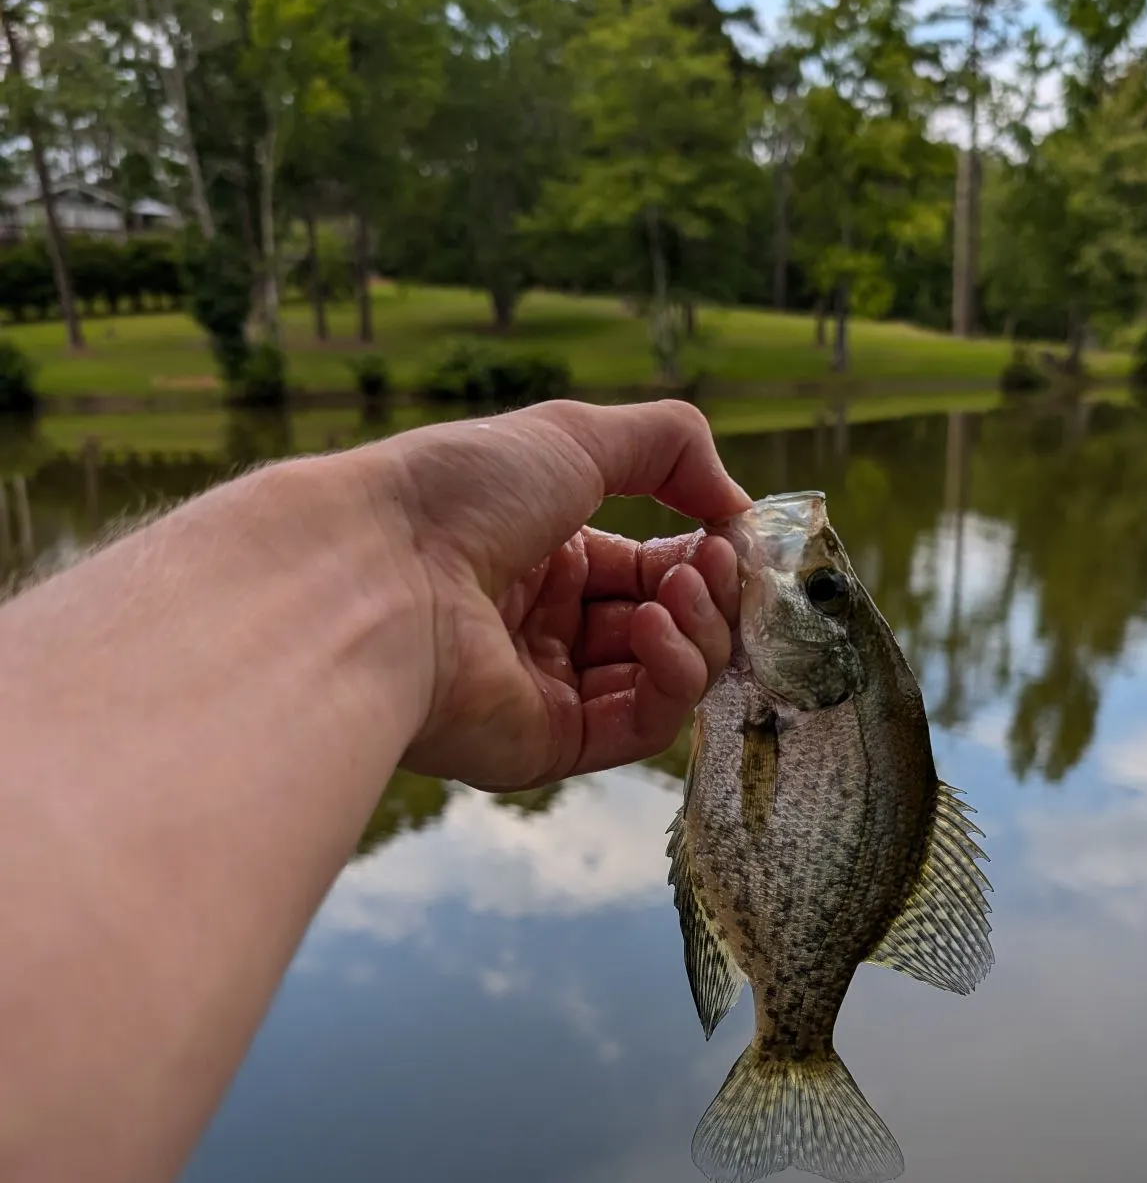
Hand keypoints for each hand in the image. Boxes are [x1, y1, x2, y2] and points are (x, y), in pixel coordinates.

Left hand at [361, 399, 750, 790]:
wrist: (373, 574)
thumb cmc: (459, 493)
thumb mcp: (574, 435)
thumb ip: (669, 445)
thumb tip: (736, 502)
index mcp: (546, 554)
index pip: (652, 565)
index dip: (702, 552)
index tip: (735, 535)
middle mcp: (546, 625)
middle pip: (668, 622)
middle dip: (709, 592)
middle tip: (714, 564)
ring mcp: (548, 689)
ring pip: (666, 676)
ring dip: (698, 629)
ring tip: (679, 591)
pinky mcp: (549, 746)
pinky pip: (642, 724)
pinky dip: (672, 677)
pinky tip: (658, 629)